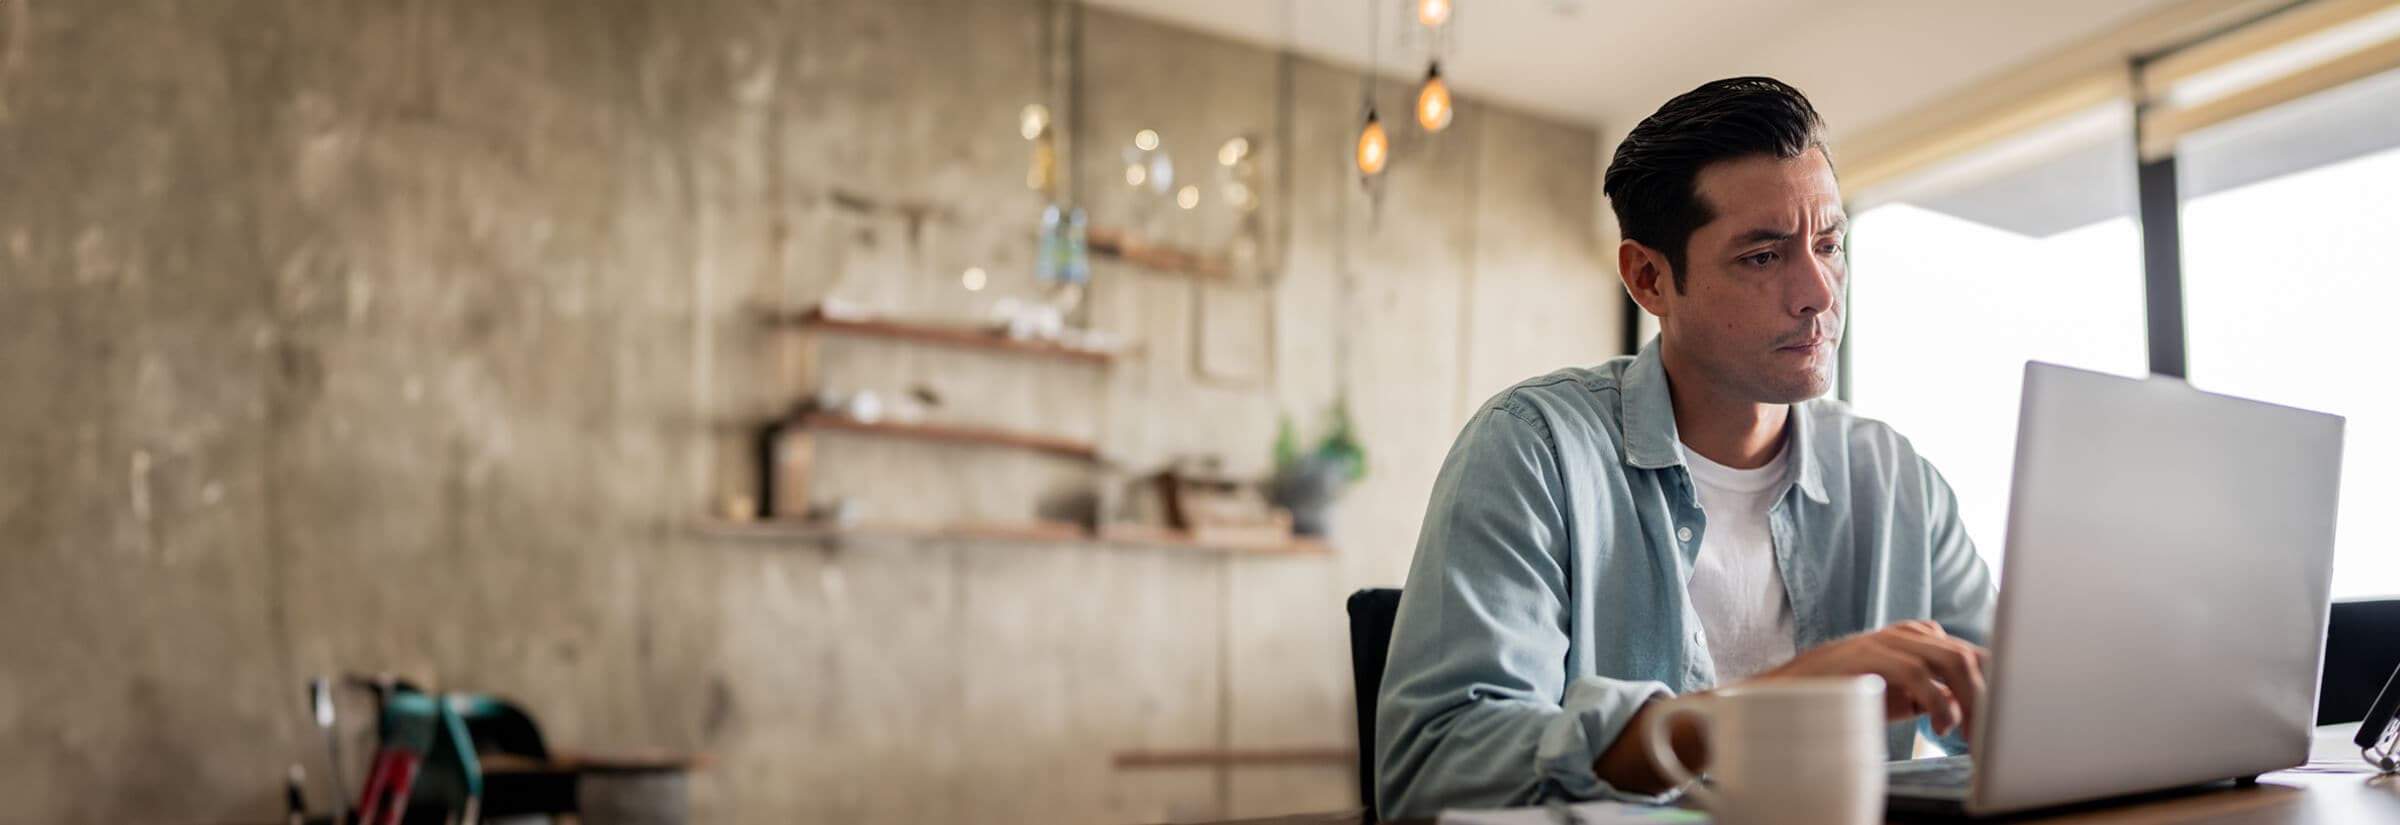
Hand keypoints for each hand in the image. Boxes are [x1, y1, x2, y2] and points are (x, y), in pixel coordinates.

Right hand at [1753, 620, 1988, 739]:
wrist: (1795, 692)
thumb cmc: (1848, 694)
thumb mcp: (1902, 695)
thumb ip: (1935, 693)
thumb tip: (1970, 706)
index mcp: (1919, 637)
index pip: (1971, 654)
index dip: (1994, 685)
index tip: (2005, 720)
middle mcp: (1909, 633)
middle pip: (1968, 654)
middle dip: (1988, 696)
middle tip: (1992, 735)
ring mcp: (1890, 640)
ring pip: (1953, 659)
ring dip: (1971, 700)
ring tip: (1971, 734)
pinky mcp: (1873, 655)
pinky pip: (1921, 675)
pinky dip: (1940, 704)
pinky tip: (1942, 728)